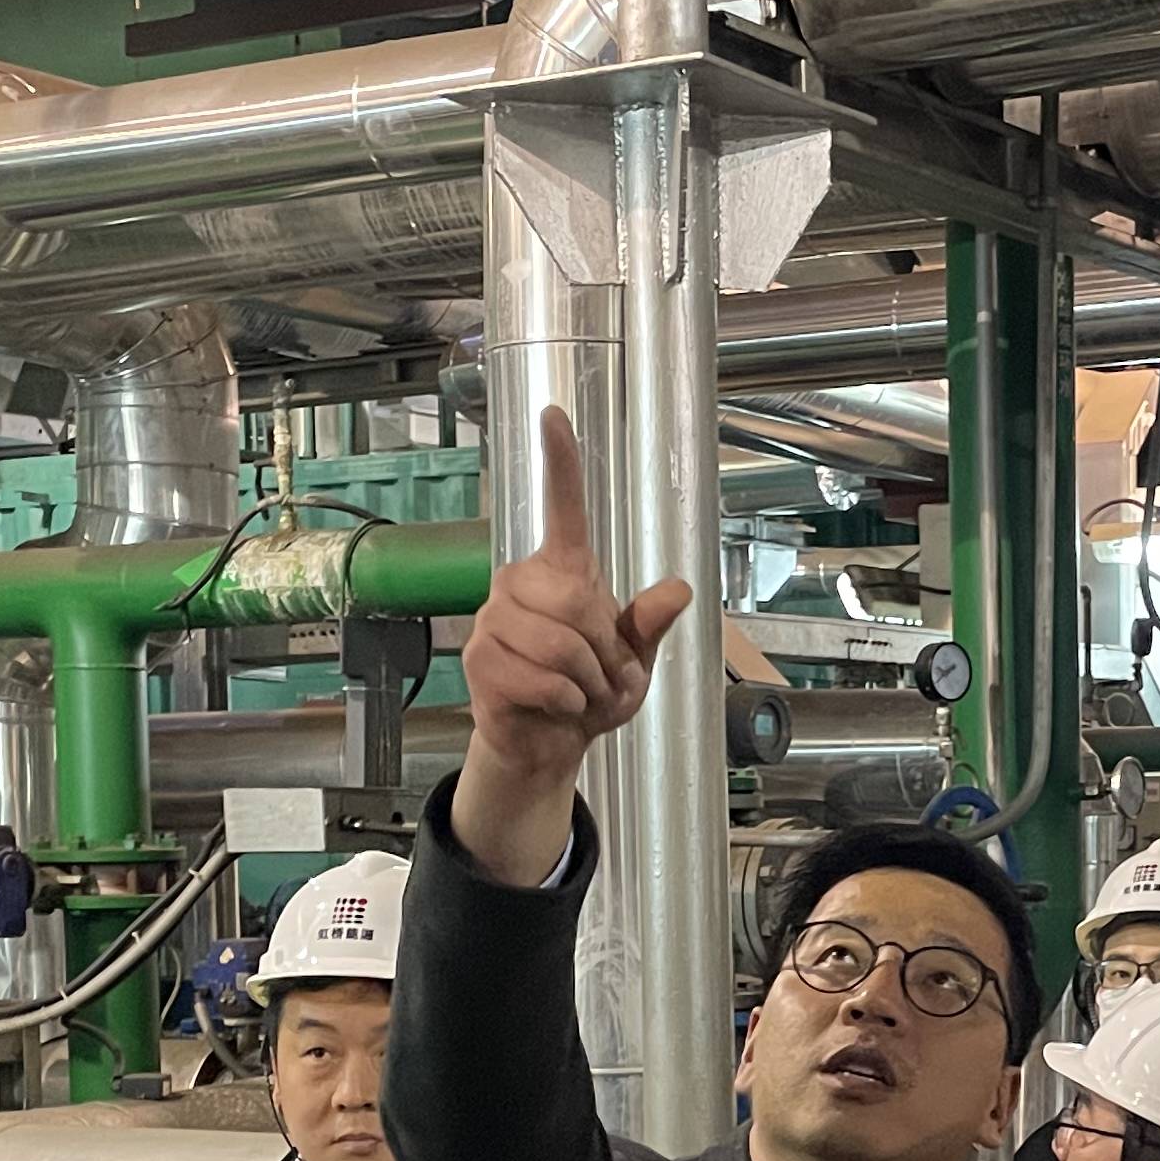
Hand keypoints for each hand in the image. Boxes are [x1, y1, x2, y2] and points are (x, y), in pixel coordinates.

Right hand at [451, 407, 690, 883]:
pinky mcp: (480, 658)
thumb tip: (679, 590)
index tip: (554, 415)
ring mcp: (494, 619)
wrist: (549, 744)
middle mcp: (521, 584)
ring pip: (560, 642)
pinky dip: (565, 701)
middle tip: (602, 676)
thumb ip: (648, 627)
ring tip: (580, 693)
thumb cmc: (587, 694)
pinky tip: (557, 705)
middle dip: (604, 650)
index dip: (560, 463)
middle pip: (578, 599)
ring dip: (587, 681)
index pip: (562, 509)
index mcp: (562, 574)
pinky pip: (538, 676)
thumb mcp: (633, 663)